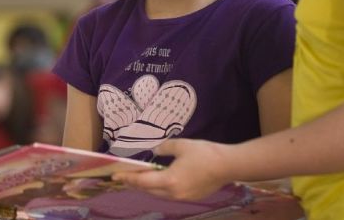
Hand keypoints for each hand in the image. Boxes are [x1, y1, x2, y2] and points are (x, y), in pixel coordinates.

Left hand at [112, 139, 231, 200]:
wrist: (229, 165)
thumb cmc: (205, 153)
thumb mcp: (181, 145)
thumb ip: (164, 148)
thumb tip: (155, 152)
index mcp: (169, 180)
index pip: (142, 181)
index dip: (127, 178)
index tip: (115, 175)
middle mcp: (174, 193)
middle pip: (148, 190)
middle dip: (135, 183)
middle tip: (124, 176)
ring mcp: (183, 197)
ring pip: (159, 194)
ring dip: (147, 187)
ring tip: (138, 178)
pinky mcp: (191, 197)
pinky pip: (169, 194)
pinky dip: (160, 188)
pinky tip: (159, 180)